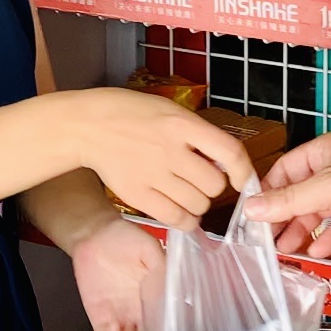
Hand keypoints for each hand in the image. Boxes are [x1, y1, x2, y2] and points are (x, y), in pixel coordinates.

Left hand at [70, 217, 165, 330]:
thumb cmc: (125, 239)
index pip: (170, 326)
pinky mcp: (102, 319)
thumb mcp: (150, 248)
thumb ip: (162, 267)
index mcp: (158, 298)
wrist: (95, 236)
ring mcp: (123, 318)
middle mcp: (142, 313)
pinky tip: (114, 327)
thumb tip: (174, 286)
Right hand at [77, 88, 255, 226]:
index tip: (241, 179)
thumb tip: (225, 162)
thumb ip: (197, 133)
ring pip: (199, 205)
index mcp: (181, 123)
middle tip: (200, 181)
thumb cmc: (131, 114)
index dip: (243, 171)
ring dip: (199, 204)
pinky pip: (176, 219)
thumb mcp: (169, 110)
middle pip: (215, 185)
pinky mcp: (137, 195)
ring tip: (187, 194)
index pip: (229, 151)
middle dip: (213, 187)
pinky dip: (185, 220)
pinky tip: (180, 211)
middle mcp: (170, 150)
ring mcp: (153, 174)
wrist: (88, 125)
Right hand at [247, 133, 330, 257]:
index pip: (286, 169)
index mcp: (326, 152)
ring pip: (317, 213)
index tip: (251, 215)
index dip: (268, 191)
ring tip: (284, 251)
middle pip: (300, 193)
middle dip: (283, 216)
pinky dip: (325, 240)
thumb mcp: (329, 189)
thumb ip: (290, 200)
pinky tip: (314, 253)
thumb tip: (252, 208)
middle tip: (265, 239)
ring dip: (301, 231)